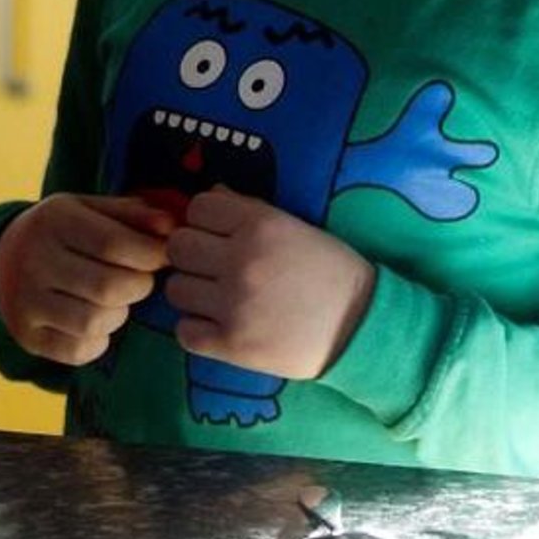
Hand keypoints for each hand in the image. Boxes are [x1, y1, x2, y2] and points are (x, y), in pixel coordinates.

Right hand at [0, 194, 173, 364]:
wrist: (4, 258)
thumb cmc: (65, 232)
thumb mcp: (91, 210)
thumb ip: (133, 215)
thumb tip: (172, 227)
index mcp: (53, 220)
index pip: (114, 244)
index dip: (151, 255)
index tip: (163, 257)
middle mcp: (32, 258)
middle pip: (109, 287)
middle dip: (139, 287)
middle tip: (140, 280)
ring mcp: (24, 300)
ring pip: (94, 322)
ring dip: (119, 315)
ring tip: (114, 301)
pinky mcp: (25, 334)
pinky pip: (79, 350)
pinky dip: (98, 341)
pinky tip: (94, 322)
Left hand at [163, 187, 374, 378]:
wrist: (363, 329)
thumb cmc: (329, 272)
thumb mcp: (293, 227)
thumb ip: (247, 209)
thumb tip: (210, 193)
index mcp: (259, 225)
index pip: (197, 208)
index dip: (205, 221)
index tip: (219, 235)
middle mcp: (242, 262)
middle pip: (178, 247)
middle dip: (193, 256)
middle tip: (214, 269)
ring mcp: (235, 305)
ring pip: (175, 289)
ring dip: (192, 293)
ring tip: (218, 300)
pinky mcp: (234, 345)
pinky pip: (184, 332)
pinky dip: (196, 330)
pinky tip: (218, 326)